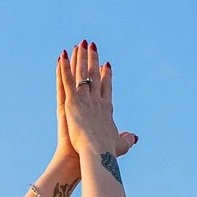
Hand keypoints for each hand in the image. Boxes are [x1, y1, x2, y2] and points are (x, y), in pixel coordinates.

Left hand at [59, 40, 136, 163]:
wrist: (97, 152)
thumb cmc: (107, 151)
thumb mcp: (120, 145)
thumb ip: (128, 140)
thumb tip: (135, 137)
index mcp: (106, 108)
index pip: (106, 87)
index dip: (106, 75)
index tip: (106, 64)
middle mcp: (96, 100)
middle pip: (94, 76)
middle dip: (93, 59)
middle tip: (92, 46)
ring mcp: (84, 99)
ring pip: (81, 74)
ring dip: (80, 57)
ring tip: (80, 44)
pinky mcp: (72, 102)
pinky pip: (66, 81)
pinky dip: (64, 67)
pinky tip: (61, 56)